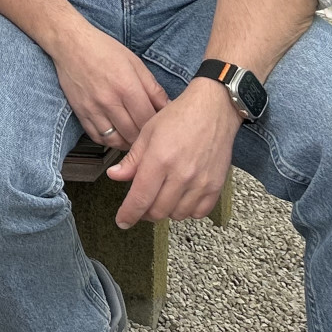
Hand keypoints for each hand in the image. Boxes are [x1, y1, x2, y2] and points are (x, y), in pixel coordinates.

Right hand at [46, 18, 169, 148]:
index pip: (148, 120)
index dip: (157, 127)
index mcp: (126, 87)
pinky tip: (116, 134)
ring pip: (116, 140)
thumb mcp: (135, 63)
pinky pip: (97, 137)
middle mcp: (109, 101)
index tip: (160, 126)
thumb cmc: (103, 49)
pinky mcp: (80, 112)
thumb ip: (153, 88)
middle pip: (133, 133)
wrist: (70, 44)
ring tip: (134, 136)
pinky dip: (109, 141)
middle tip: (149, 135)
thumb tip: (168, 107)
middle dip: (144, 137)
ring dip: (128, 142)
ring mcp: (93, 108)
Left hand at [107, 78, 240, 225]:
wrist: (213, 110)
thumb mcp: (147, 132)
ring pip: (177, 215)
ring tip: (160, 196)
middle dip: (144, 213)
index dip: (129, 214)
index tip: (122, 221)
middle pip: (158, 211)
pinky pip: (198, 212)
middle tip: (140, 205)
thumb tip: (115, 176)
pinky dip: (187, 210)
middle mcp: (181, 175)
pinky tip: (180, 198)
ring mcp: (201, 183)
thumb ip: (132, 159)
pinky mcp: (216, 186)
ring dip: (165, 211)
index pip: (140, 198)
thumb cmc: (178, 117)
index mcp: (159, 160)